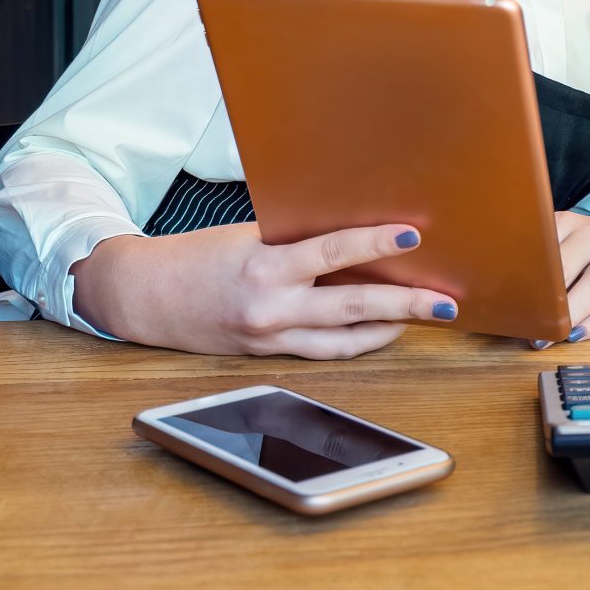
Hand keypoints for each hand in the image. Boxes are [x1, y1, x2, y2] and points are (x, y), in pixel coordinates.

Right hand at [70, 222, 456, 358]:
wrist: (144, 297)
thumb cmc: (195, 256)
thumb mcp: (246, 235)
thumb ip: (294, 238)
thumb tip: (354, 234)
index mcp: (263, 267)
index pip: (331, 251)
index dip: (374, 244)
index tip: (411, 236)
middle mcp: (271, 308)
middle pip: (353, 306)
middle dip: (406, 304)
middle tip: (445, 301)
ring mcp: (271, 338)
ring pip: (345, 340)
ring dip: (390, 328)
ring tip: (426, 315)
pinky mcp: (269, 355)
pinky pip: (324, 351)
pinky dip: (357, 339)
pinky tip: (383, 328)